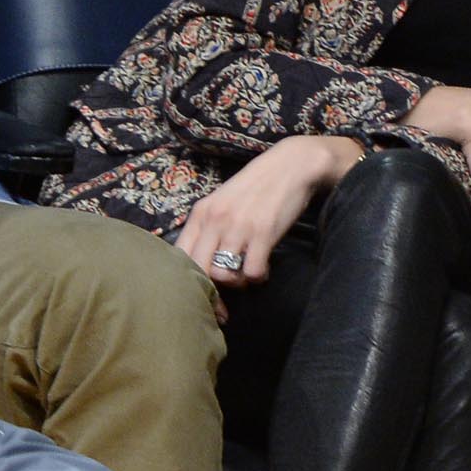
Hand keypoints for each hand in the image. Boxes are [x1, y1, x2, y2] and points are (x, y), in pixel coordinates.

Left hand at [174, 136, 361, 285]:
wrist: (291, 165)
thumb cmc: (256, 187)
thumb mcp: (222, 202)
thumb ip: (208, 228)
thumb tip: (201, 264)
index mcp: (200, 213)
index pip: (180, 255)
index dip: (187, 283)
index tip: (199, 298)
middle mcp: (215, 219)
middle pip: (199, 270)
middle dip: (211, 293)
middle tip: (224, 305)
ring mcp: (238, 226)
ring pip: (224, 274)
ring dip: (237, 282)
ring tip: (247, 274)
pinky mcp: (263, 232)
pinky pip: (253, 271)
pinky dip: (258, 277)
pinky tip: (264, 268)